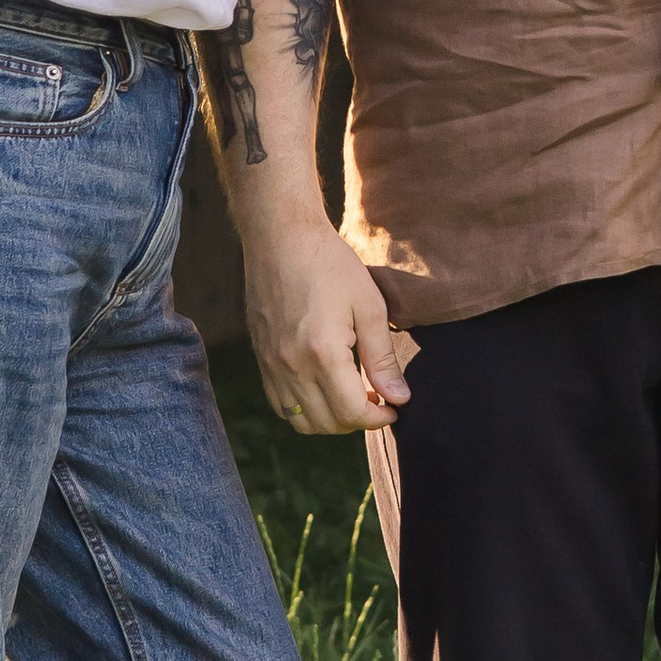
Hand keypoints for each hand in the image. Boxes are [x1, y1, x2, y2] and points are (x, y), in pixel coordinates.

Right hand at [242, 214, 410, 433]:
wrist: (280, 237)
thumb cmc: (330, 264)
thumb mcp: (369, 306)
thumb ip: (382, 358)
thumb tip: (399, 398)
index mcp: (322, 353)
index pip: (352, 412)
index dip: (378, 419)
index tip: (395, 409)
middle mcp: (291, 366)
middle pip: (327, 423)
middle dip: (358, 421)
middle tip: (378, 402)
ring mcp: (271, 365)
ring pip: (301, 420)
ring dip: (330, 420)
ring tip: (352, 397)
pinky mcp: (261, 358)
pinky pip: (280, 404)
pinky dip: (305, 409)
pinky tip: (325, 388)